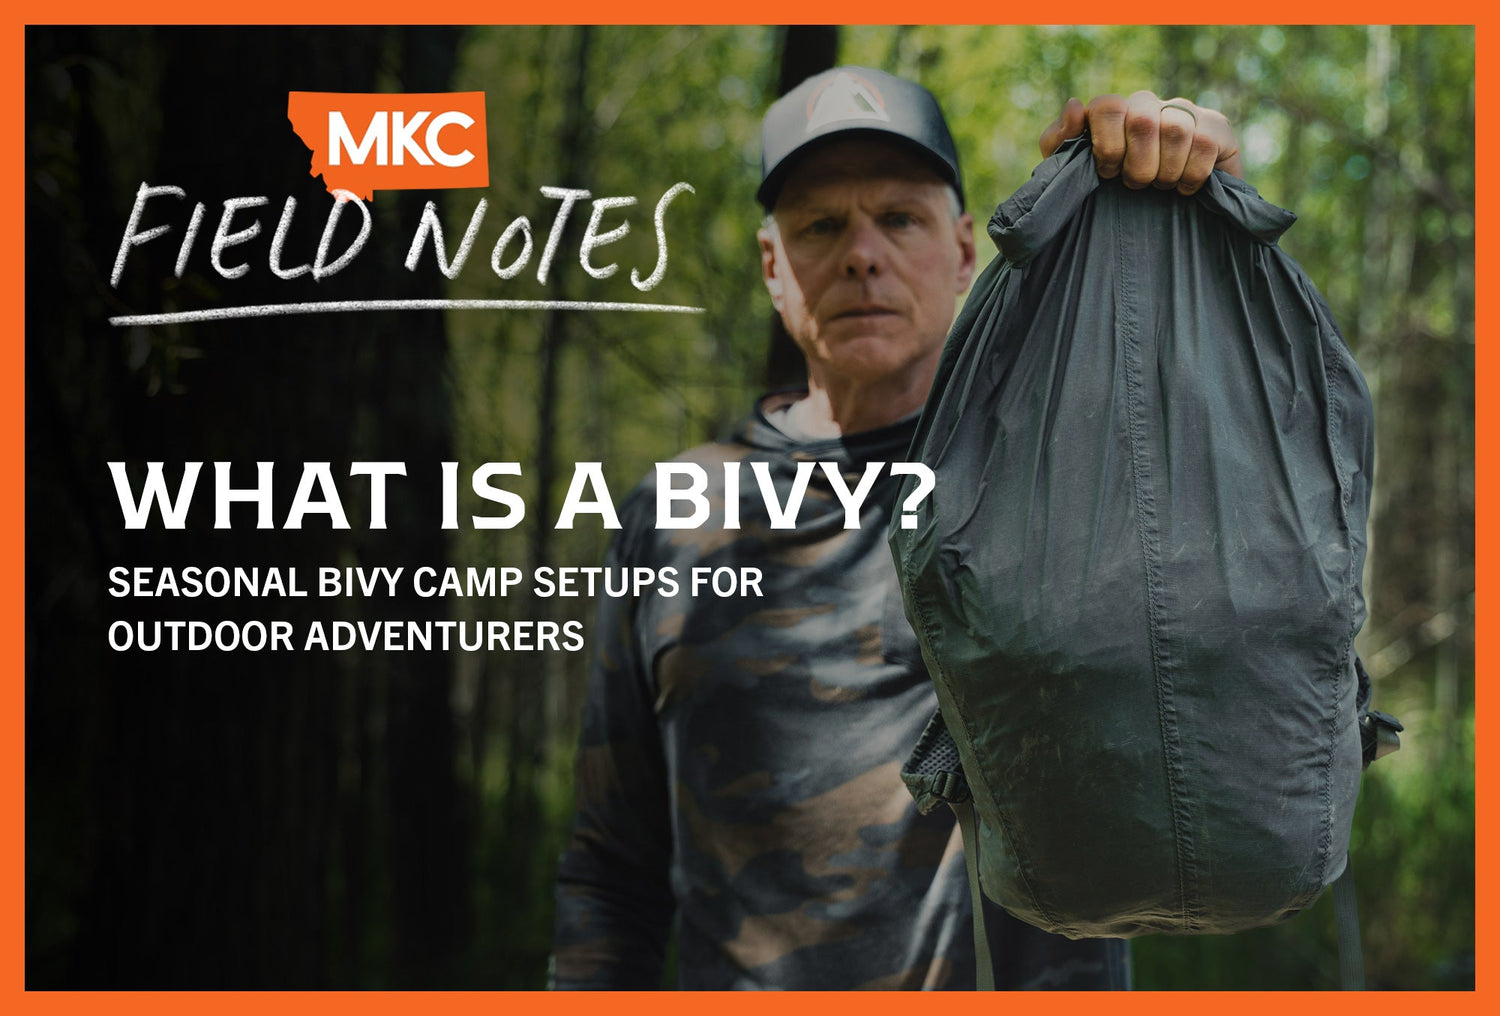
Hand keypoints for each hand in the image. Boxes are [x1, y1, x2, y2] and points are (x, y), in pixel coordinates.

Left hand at [1039, 91, 1243, 194]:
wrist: (1161, 229)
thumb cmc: (1108, 196)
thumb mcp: (1072, 174)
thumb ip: (1058, 141)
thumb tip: (1074, 106)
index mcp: (1115, 112)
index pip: (1108, 106)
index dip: (1107, 145)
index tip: (1108, 174)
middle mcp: (1150, 105)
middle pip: (1142, 119)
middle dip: (1137, 164)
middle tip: (1136, 185)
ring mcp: (1185, 112)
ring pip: (1176, 130)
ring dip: (1165, 171)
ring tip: (1161, 187)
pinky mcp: (1218, 127)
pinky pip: (1205, 143)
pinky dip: (1192, 174)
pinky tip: (1186, 188)